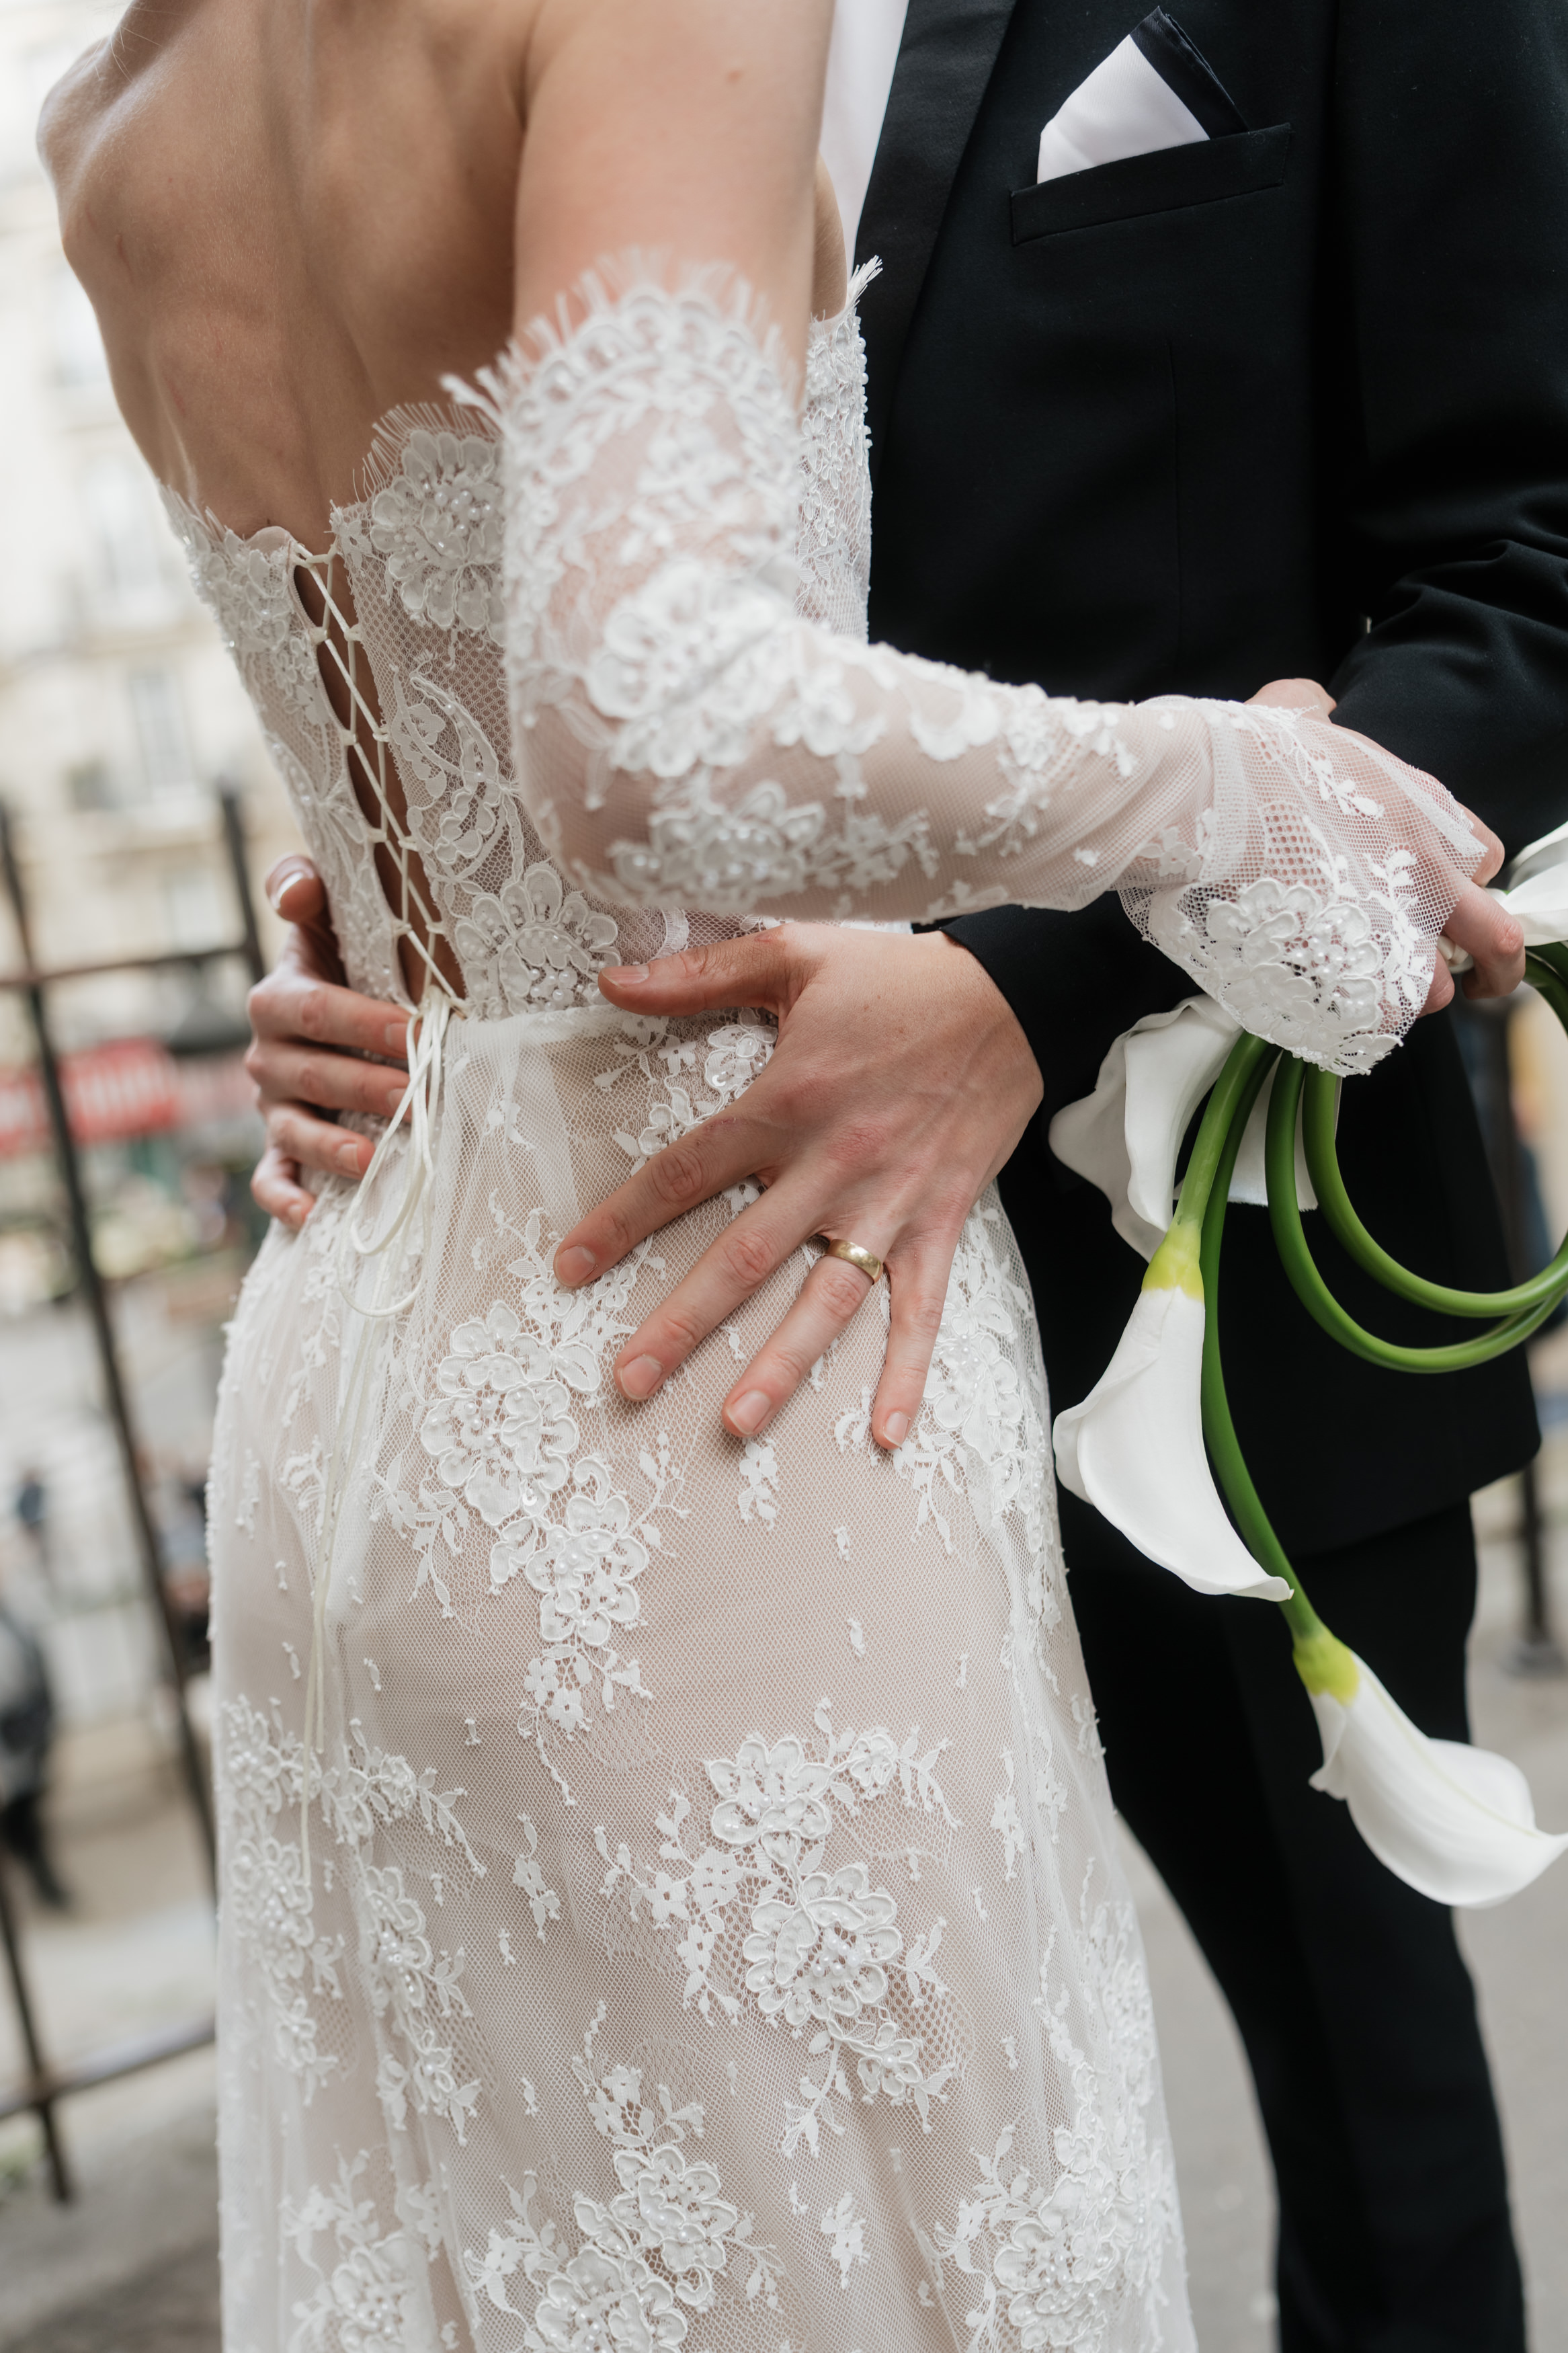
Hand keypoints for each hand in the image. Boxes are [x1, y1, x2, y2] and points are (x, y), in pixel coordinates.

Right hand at [246, 857, 409, 1226]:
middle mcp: (269, 1053)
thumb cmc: (348, 953)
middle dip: (365, 1088)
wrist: (336, 997)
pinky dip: (284, 1197)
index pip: (317, 1010)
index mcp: (280, 997)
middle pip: (313, 1074)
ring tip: (375, 1161)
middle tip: (416, 1097)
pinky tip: (311, 1217)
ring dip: (333, 1147)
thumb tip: (297, 890)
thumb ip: (304, 886)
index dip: (365, 1023)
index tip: (418, 1032)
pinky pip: (271, 1174)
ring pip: (295, 1129)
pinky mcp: (279, 1143)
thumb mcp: (330, 913)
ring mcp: (273, 1104)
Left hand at [551, 924, 1043, 1448]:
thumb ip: (697, 974)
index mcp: (786, 1102)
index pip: (685, 1171)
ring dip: (783, 1365)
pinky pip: (923, 1308)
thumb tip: (611, 979)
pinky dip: (908, 1372)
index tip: (568, 1269)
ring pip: (828, 1299)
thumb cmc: (898, 976)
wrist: (1016, 994)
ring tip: (737, 1423)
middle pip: (744, 1257)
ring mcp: (890, 1202)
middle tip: (629, 1382)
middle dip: (684, 1324)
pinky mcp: (942, 1220)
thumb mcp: (794, 955)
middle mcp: (833, 1164)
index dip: (622, 1221)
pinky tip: (887, 1433)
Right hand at [1246, 679, 1524, 1011]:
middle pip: (1495, 937)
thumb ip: (1320, 714)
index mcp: (1421, 805)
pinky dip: (1364, 1021)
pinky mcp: (1343, 964)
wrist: (1203, 797)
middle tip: (1467, 978)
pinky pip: (1379, 1016)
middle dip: (1489, 965)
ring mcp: (1387, 922)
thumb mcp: (1296, 708)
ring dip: (1413, 997)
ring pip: (1437, 991)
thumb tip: (1315, 714)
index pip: (1485, 859)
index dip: (1461, 884)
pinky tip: (1338, 1007)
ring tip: (1377, 992)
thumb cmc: (1242, 752)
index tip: (1433, 894)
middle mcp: (1422, 868)